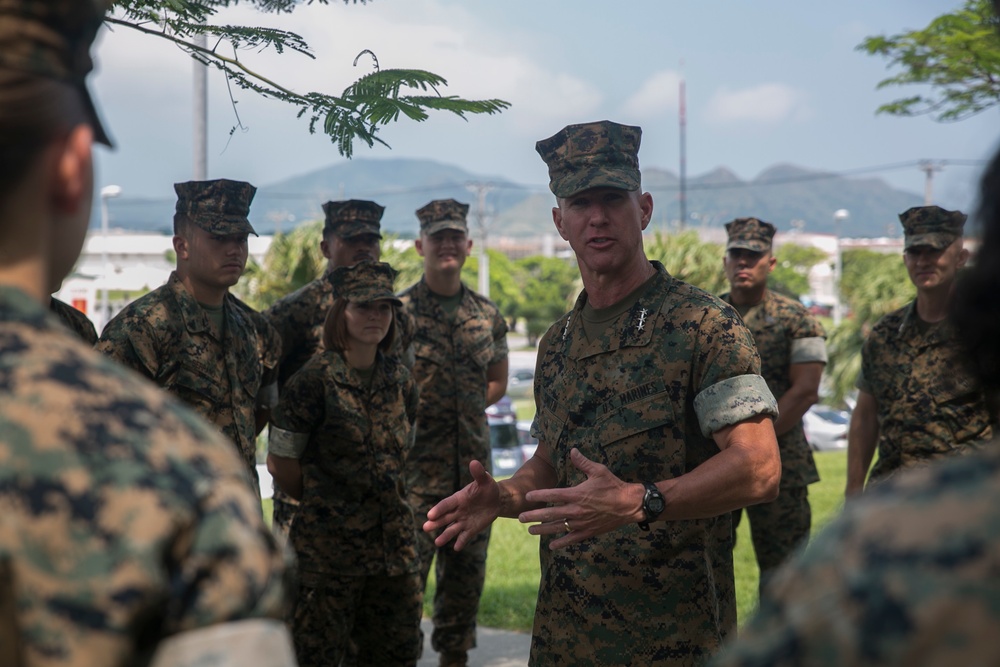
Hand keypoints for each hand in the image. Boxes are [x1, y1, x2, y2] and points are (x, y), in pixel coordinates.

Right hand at [423, 459, 499, 551]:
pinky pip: (464, 536)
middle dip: (435, 523)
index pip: (446, 504)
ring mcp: (463, 521)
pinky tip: (456, 548)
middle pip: (445, 518)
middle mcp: (458, 511)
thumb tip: (474, 462)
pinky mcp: (470, 529)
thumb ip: (478, 473)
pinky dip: (461, 542)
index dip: (438, 509)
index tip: (430, 515)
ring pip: (452, 529)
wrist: (497, 500)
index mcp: (458, 498)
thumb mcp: (485, 480)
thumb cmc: (488, 488)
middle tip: (425, 528)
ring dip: (445, 535)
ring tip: (437, 543)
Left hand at [519, 448, 639, 549]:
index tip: (527, 496)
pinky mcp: (589, 532)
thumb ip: (582, 462)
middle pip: (550, 514)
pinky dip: (561, 542)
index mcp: (577, 494)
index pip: (552, 495)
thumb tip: (572, 451)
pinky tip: (552, 545)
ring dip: (542, 530)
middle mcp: (576, 510)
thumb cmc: (613, 486)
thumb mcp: (598, 470)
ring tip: (530, 530)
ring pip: (558, 528)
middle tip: (520, 518)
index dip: (538, 495)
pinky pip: (572, 539)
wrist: (630, 505)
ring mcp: (582, 523)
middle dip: (534, 516)